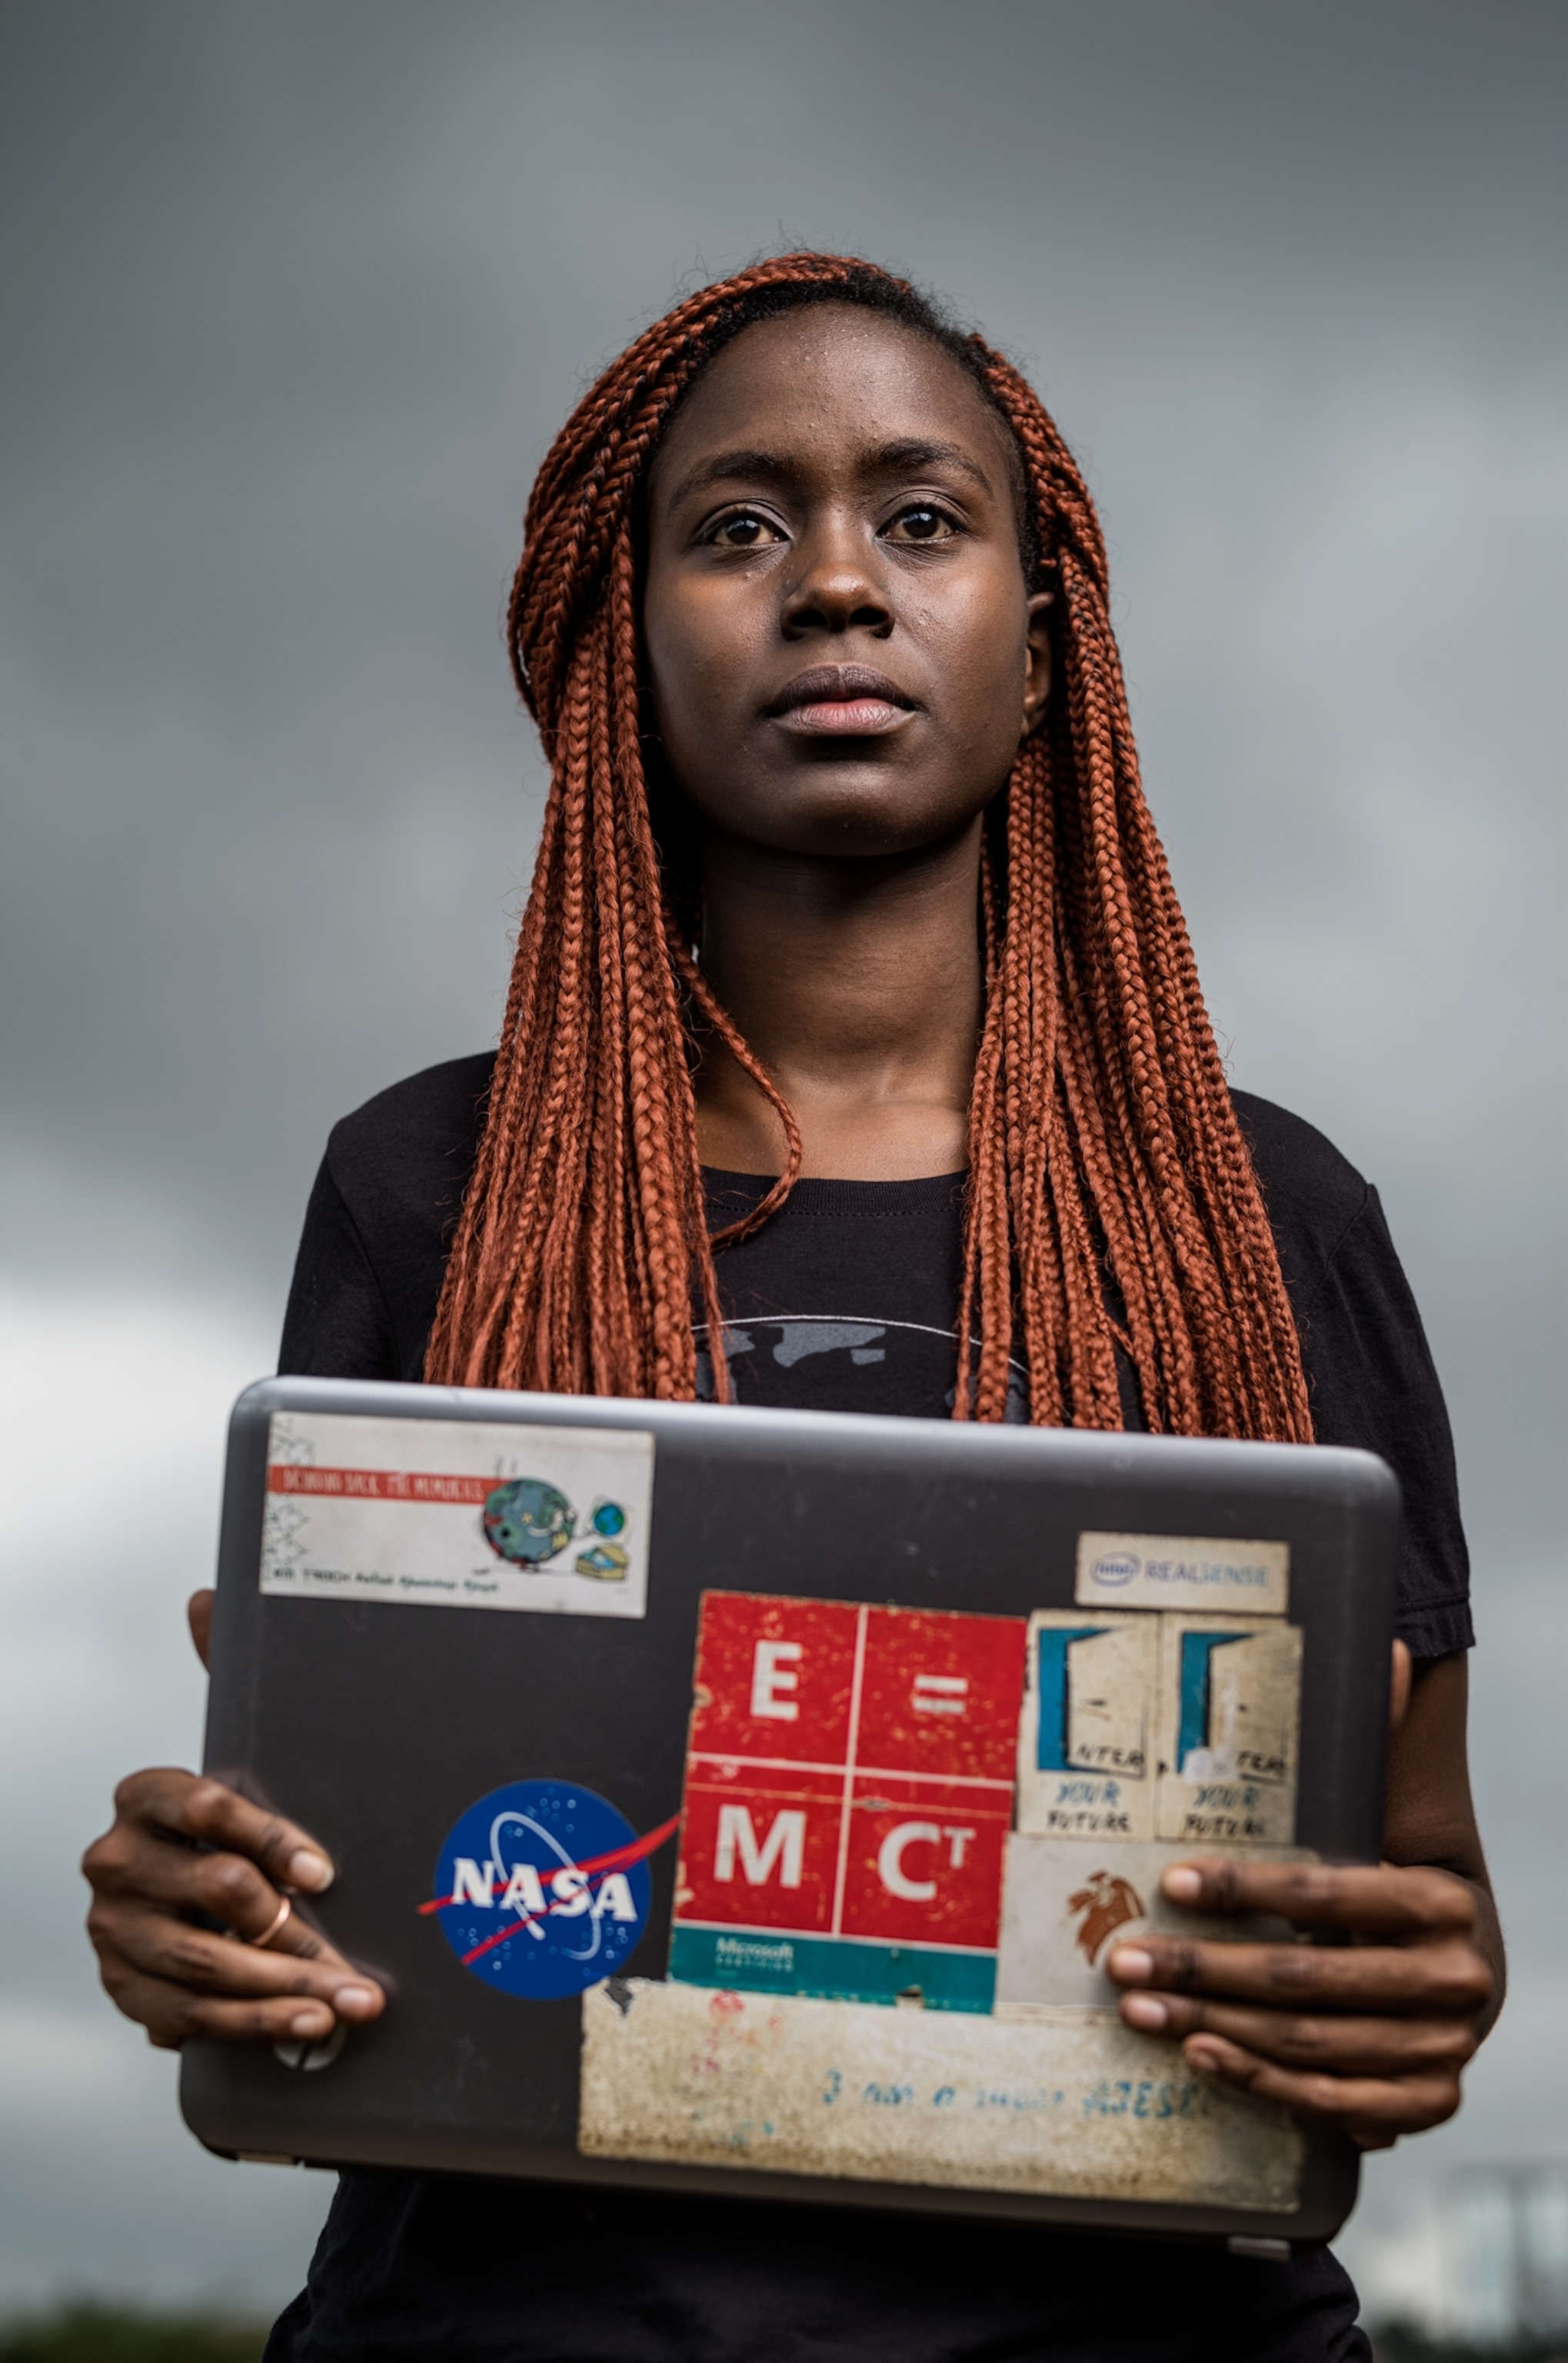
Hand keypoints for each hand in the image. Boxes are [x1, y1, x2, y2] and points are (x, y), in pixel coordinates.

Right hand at [83, 1766, 386, 2050]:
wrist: (149, 1888)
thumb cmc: (206, 1845)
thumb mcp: (228, 1820)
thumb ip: (264, 1838)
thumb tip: (326, 1881)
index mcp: (145, 1799)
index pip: (209, 1810)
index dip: (271, 1841)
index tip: (322, 1877)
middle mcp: (119, 1862)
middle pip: (219, 1889)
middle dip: (297, 1934)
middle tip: (353, 1970)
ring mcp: (113, 1927)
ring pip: (207, 1962)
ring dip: (283, 1992)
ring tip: (339, 2006)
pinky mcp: (121, 1983)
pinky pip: (191, 2012)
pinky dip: (252, 2022)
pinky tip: (298, 2024)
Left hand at [1106, 1857, 1492, 2149]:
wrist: (1469, 1966)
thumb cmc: (1392, 1913)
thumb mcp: (1372, 1874)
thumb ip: (1306, 1881)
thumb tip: (1188, 1882)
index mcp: (1439, 1904)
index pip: (1322, 1893)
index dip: (1243, 1889)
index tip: (1173, 1885)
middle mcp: (1452, 1979)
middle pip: (1302, 1977)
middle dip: (1203, 1968)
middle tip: (1129, 1963)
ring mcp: (1445, 2048)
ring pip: (1305, 2041)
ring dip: (1212, 2024)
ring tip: (1145, 2009)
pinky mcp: (1431, 2102)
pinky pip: (1327, 2100)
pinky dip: (1257, 2077)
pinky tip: (1201, 2053)